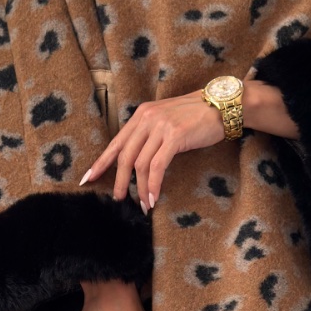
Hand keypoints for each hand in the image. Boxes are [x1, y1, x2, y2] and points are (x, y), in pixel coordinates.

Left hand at [79, 89, 223, 210]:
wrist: (222, 105)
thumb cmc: (196, 117)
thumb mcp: (166, 121)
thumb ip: (150, 135)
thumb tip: (137, 161)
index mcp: (141, 115)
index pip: (116, 142)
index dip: (101, 162)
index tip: (88, 178)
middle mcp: (147, 118)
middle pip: (125, 155)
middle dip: (120, 180)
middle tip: (119, 198)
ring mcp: (160, 126)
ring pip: (140, 163)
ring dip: (140, 188)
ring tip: (143, 204)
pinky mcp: (175, 136)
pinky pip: (158, 166)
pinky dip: (153, 184)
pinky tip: (153, 197)